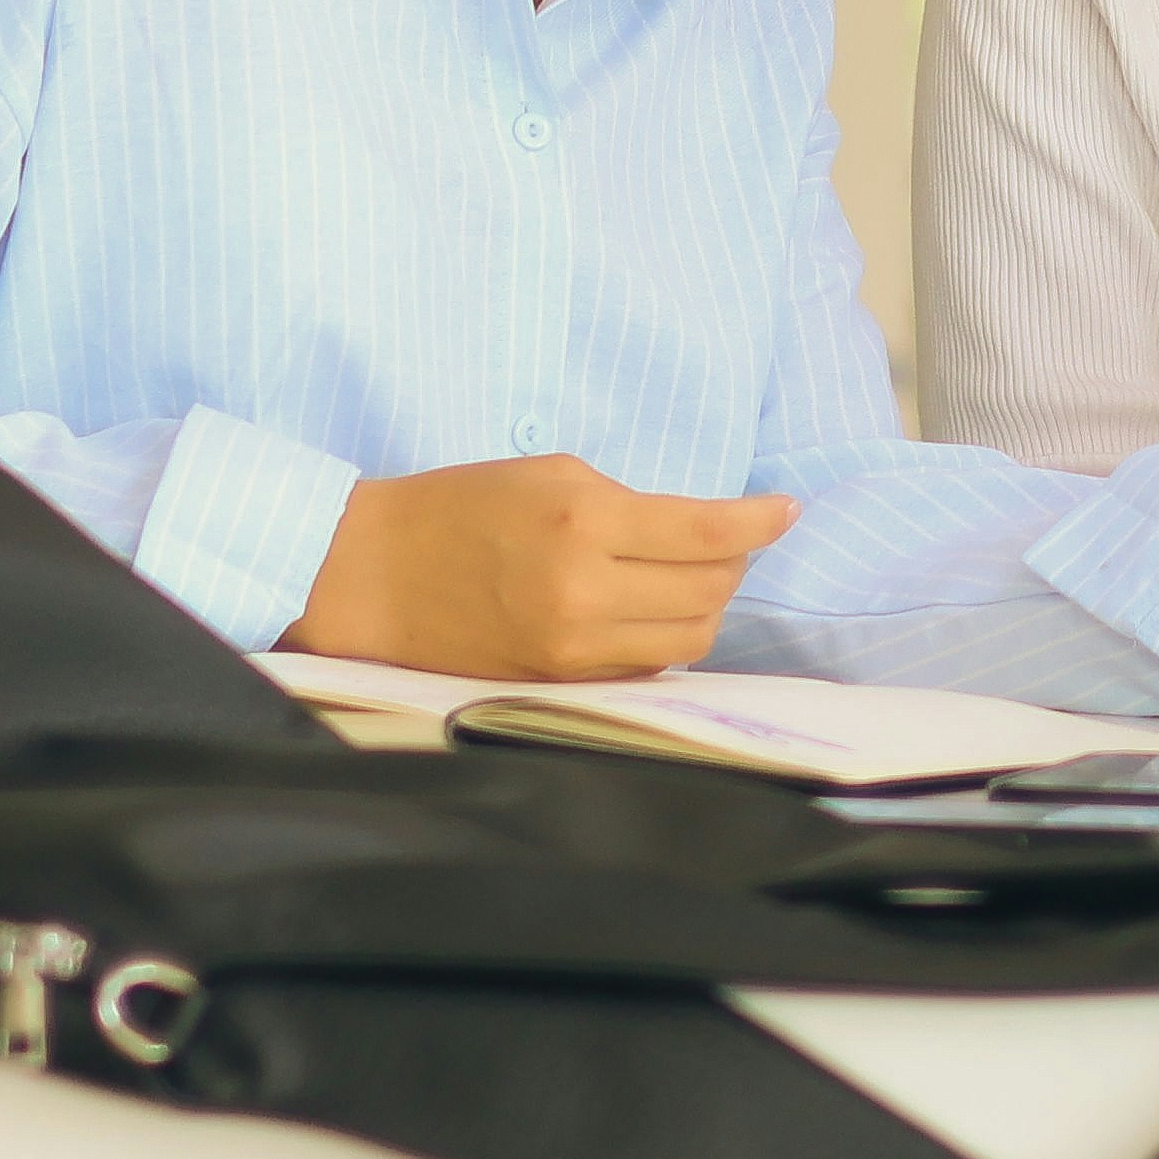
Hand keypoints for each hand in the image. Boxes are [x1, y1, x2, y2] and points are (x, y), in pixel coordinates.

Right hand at [285, 457, 793, 679]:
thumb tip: (697, 531)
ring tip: (694, 578)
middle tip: (731, 541)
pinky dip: (664, 641)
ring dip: (706, 607)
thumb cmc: (457, 509)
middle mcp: (585, 592)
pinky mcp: (559, 683)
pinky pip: (644, 670)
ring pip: (687, 641)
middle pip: (709, 592)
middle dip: (734, 563)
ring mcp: (572, 649)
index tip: (785, 511)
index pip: (706, 530)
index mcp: (583, 523)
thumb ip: (626, 503)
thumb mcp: (548, 475)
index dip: (759, 521)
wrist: (373, 578)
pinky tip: (654, 614)